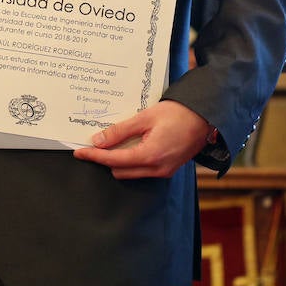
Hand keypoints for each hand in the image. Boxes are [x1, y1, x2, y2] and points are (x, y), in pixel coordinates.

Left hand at [72, 100, 211, 179]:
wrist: (206, 117)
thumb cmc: (178, 113)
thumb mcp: (145, 117)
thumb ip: (121, 131)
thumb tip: (99, 140)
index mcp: (150, 156)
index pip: (113, 161)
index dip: (94, 156)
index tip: (79, 152)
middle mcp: (157, 169)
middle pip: (120, 171)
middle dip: (106, 159)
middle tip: (95, 143)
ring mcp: (164, 171)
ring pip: (131, 172)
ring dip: (119, 160)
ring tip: (113, 142)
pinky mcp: (168, 169)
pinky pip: (143, 170)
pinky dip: (133, 160)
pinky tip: (130, 145)